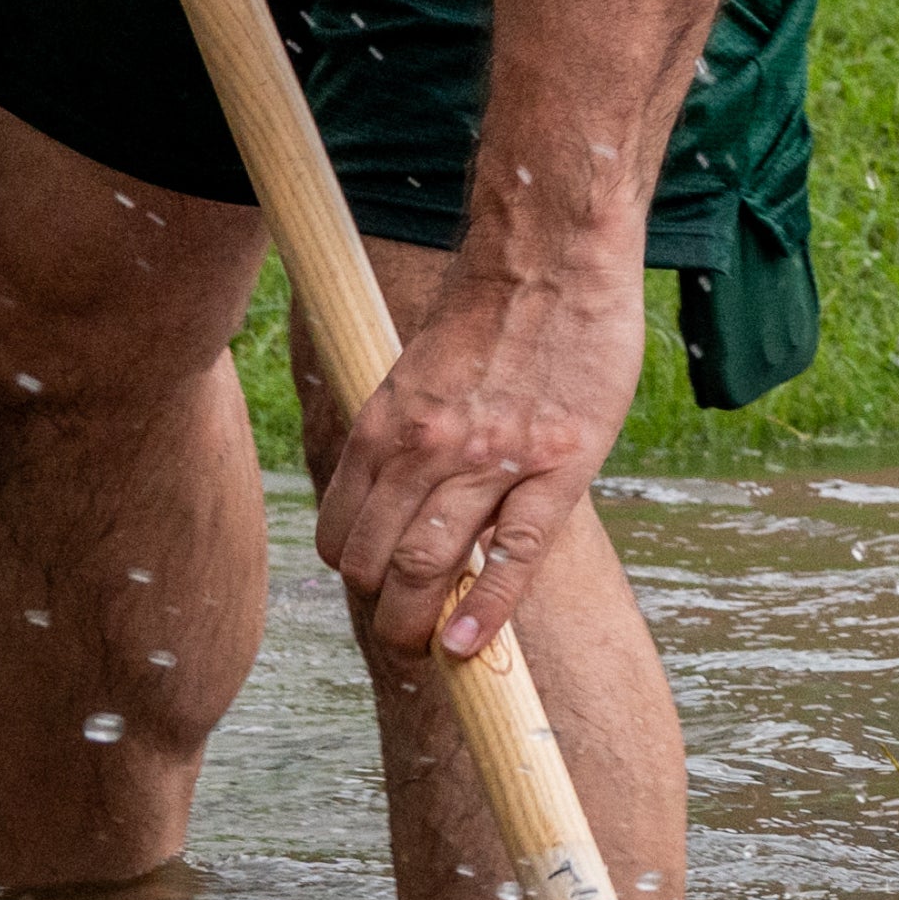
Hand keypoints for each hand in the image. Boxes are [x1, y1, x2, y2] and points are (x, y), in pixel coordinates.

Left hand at [314, 252, 643, 676]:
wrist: (552, 252)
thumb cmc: (493, 308)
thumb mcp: (419, 371)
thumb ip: (409, 434)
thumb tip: (409, 492)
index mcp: (384, 425)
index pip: (343, 532)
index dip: (357, 573)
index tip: (378, 590)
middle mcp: (423, 448)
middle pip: (378, 563)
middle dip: (386, 613)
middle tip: (404, 637)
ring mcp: (489, 459)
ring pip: (431, 568)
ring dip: (421, 622)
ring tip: (432, 647)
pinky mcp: (556, 464)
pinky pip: (514, 556)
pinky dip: (488, 609)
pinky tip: (473, 644)